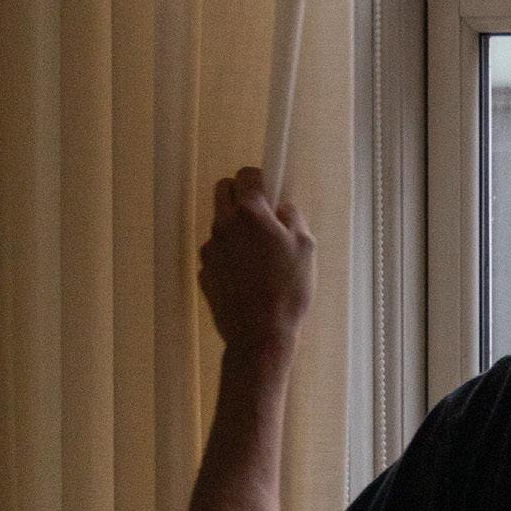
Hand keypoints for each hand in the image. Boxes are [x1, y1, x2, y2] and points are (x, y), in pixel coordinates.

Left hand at [197, 167, 315, 354]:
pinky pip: (216, 252)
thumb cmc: (287, 291)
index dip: (260, 178)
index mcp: (250, 214)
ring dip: (235, 228)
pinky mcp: (204, 271)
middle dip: (239, 193)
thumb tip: (282, 208)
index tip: (269, 190)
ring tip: (257, 255)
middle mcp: (224, 225)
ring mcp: (211, 248)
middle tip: (259, 214)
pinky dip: (228, 256)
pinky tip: (246, 277)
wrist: (259, 335)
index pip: (246, 175)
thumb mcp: (305, 248)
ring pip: (219, 223)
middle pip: (222, 189)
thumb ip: (293, 218)